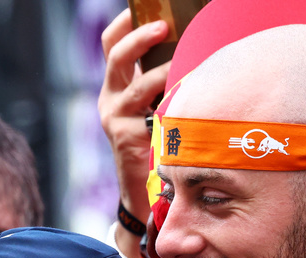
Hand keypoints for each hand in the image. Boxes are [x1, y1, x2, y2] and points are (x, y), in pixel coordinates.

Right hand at [99, 10, 170, 231]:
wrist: (142, 191)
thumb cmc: (156, 142)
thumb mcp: (153, 105)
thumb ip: (163, 80)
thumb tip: (196, 47)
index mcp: (115, 86)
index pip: (111, 45)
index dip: (124, 23)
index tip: (140, 8)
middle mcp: (110, 100)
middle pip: (117, 58)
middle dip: (140, 38)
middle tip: (164, 26)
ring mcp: (116, 120)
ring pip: (139, 87)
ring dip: (165, 72)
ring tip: (186, 66)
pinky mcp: (127, 140)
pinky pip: (152, 117)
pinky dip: (172, 105)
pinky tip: (190, 102)